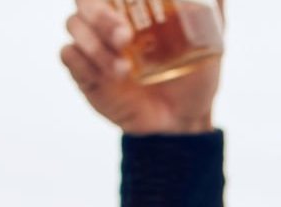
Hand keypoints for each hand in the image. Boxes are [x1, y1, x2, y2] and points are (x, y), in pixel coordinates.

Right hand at [61, 0, 221, 133]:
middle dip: (101, 17)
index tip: (128, 3)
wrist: (183, 121)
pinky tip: (104, 75)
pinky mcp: (85, 73)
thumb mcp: (210, 43)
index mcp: (132, 8)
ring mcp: (94, 46)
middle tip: (125, 37)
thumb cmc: (194, 77)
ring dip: (95, 45)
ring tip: (124, 71)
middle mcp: (108, 22)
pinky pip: (68, 56)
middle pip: (85, 3)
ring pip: (73, 27)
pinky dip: (81, 61)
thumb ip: (211, 14)